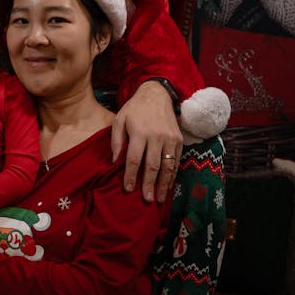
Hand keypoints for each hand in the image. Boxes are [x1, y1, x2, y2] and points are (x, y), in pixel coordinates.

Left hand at [111, 81, 182, 203]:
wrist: (156, 94)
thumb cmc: (134, 109)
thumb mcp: (119, 120)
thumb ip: (116, 141)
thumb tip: (115, 161)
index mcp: (139, 132)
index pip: (134, 159)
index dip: (131, 176)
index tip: (128, 189)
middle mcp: (156, 136)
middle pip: (152, 165)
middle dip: (149, 184)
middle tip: (146, 199)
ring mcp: (170, 138)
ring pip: (167, 165)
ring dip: (163, 183)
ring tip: (159, 198)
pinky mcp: (179, 139)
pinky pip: (176, 160)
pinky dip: (173, 174)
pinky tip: (168, 184)